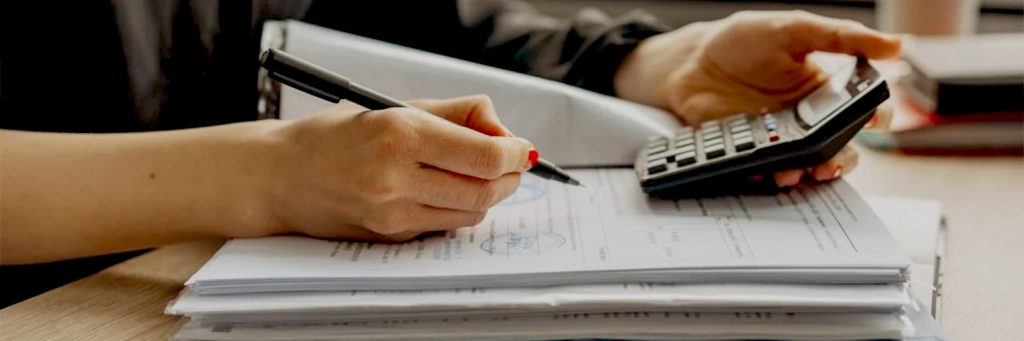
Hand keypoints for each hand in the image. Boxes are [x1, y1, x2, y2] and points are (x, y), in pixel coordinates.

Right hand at [259, 95, 532, 241]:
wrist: (281, 176)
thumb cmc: (337, 136)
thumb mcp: (396, 107)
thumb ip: (457, 114)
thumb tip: (504, 133)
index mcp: (401, 135)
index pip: (485, 156)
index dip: (514, 154)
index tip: (521, 149)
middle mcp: (396, 177)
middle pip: (485, 191)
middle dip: (508, 177)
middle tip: (508, 164)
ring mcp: (392, 213)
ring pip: (470, 213)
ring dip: (487, 195)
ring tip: (476, 176)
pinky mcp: (389, 236)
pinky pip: (444, 226)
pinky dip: (457, 209)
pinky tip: (443, 191)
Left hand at [614, 10, 898, 185]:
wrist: (690, 61)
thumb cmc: (742, 40)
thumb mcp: (793, 29)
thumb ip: (840, 37)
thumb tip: (894, 44)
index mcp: (825, 88)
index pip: (864, 109)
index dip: (875, 118)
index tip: (872, 121)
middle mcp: (807, 118)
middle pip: (840, 147)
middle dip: (842, 158)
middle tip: (832, 160)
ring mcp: (779, 137)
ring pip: (807, 165)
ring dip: (808, 172)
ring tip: (799, 170)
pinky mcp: (750, 151)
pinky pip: (766, 170)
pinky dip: (768, 174)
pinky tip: (765, 169)